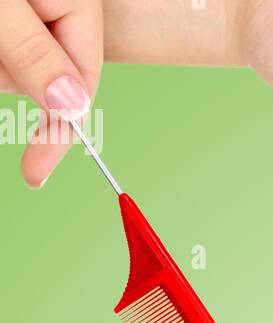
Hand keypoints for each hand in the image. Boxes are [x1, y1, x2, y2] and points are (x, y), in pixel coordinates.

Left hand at [0, 0, 101, 186]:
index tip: (35, 171)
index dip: (59, 129)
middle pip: (42, 75)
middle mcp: (55, 4)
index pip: (80, 79)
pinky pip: (2, 52)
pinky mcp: (7, 18)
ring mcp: (27, 10)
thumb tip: (69, 107)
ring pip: (11, 65)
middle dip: (7, 75)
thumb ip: (31, 51)